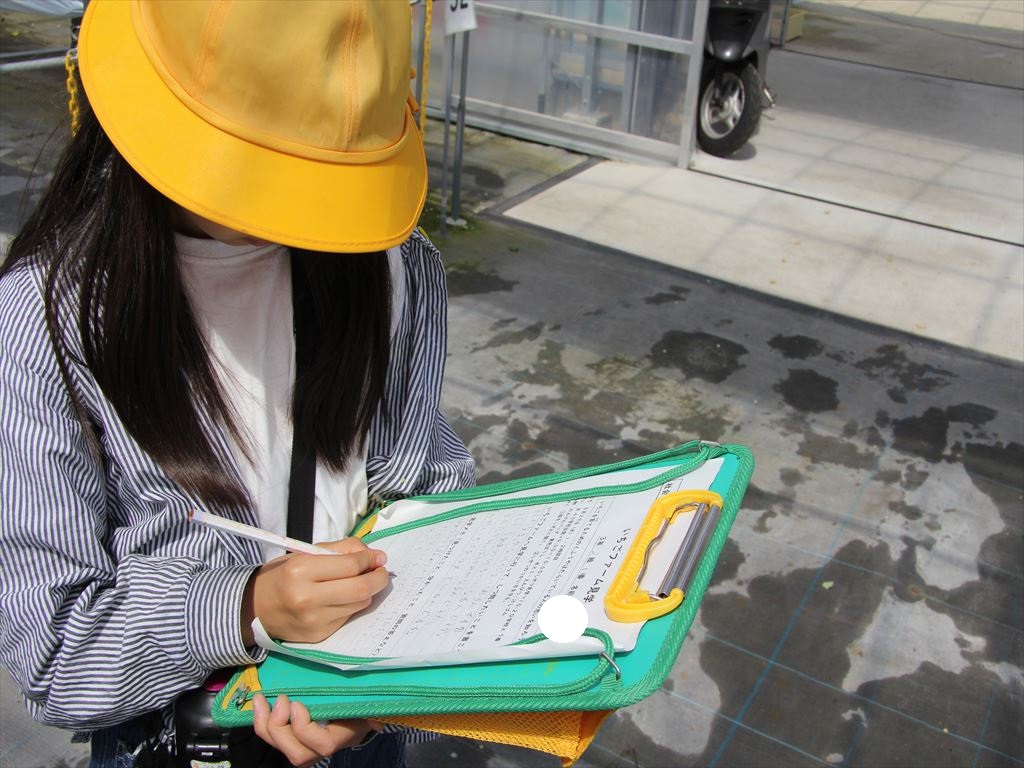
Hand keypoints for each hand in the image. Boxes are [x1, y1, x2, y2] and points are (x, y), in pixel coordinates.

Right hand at [241, 537, 388, 644]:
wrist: (256, 607)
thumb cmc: (284, 575)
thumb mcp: (306, 553)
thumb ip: (342, 550)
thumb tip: (375, 556)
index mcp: (301, 571)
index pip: (350, 565)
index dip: (370, 559)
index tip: (378, 557)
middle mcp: (307, 598)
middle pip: (360, 589)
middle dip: (378, 578)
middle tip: (381, 571)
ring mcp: (313, 620)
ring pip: (359, 604)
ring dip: (366, 591)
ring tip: (359, 582)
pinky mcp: (319, 635)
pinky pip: (348, 616)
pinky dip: (352, 605)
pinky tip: (342, 598)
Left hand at [252, 693, 382, 766]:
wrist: (360, 706)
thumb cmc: (362, 694)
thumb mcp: (363, 690)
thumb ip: (358, 687)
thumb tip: (361, 671)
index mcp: (346, 734)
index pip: (324, 745)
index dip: (305, 729)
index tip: (297, 704)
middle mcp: (324, 747)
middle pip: (298, 755)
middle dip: (280, 728)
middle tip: (279, 700)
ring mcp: (307, 746)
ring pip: (283, 749)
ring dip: (266, 726)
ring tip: (260, 701)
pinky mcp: (293, 739)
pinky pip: (275, 740)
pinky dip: (262, 724)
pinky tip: (257, 705)